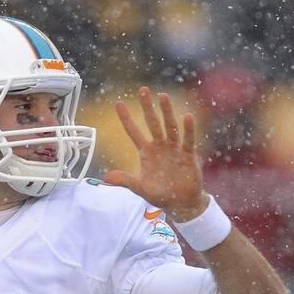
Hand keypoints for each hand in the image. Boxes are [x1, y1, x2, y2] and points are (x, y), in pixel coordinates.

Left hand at [103, 87, 207, 221]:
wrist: (180, 202)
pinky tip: (187, 116)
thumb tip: (105, 178)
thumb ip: (125, 181)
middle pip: (152, 123)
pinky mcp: (188, 155)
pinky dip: (188, 130)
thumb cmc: (160, 193)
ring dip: (167, 112)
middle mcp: (160, 146)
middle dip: (147, 107)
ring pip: (170, 127)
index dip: (126, 118)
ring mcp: (174, 149)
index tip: (118, 103)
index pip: (133, 132)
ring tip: (163, 96)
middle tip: (143, 90)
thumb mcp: (139, 188)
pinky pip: (188, 140)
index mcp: (146, 152)